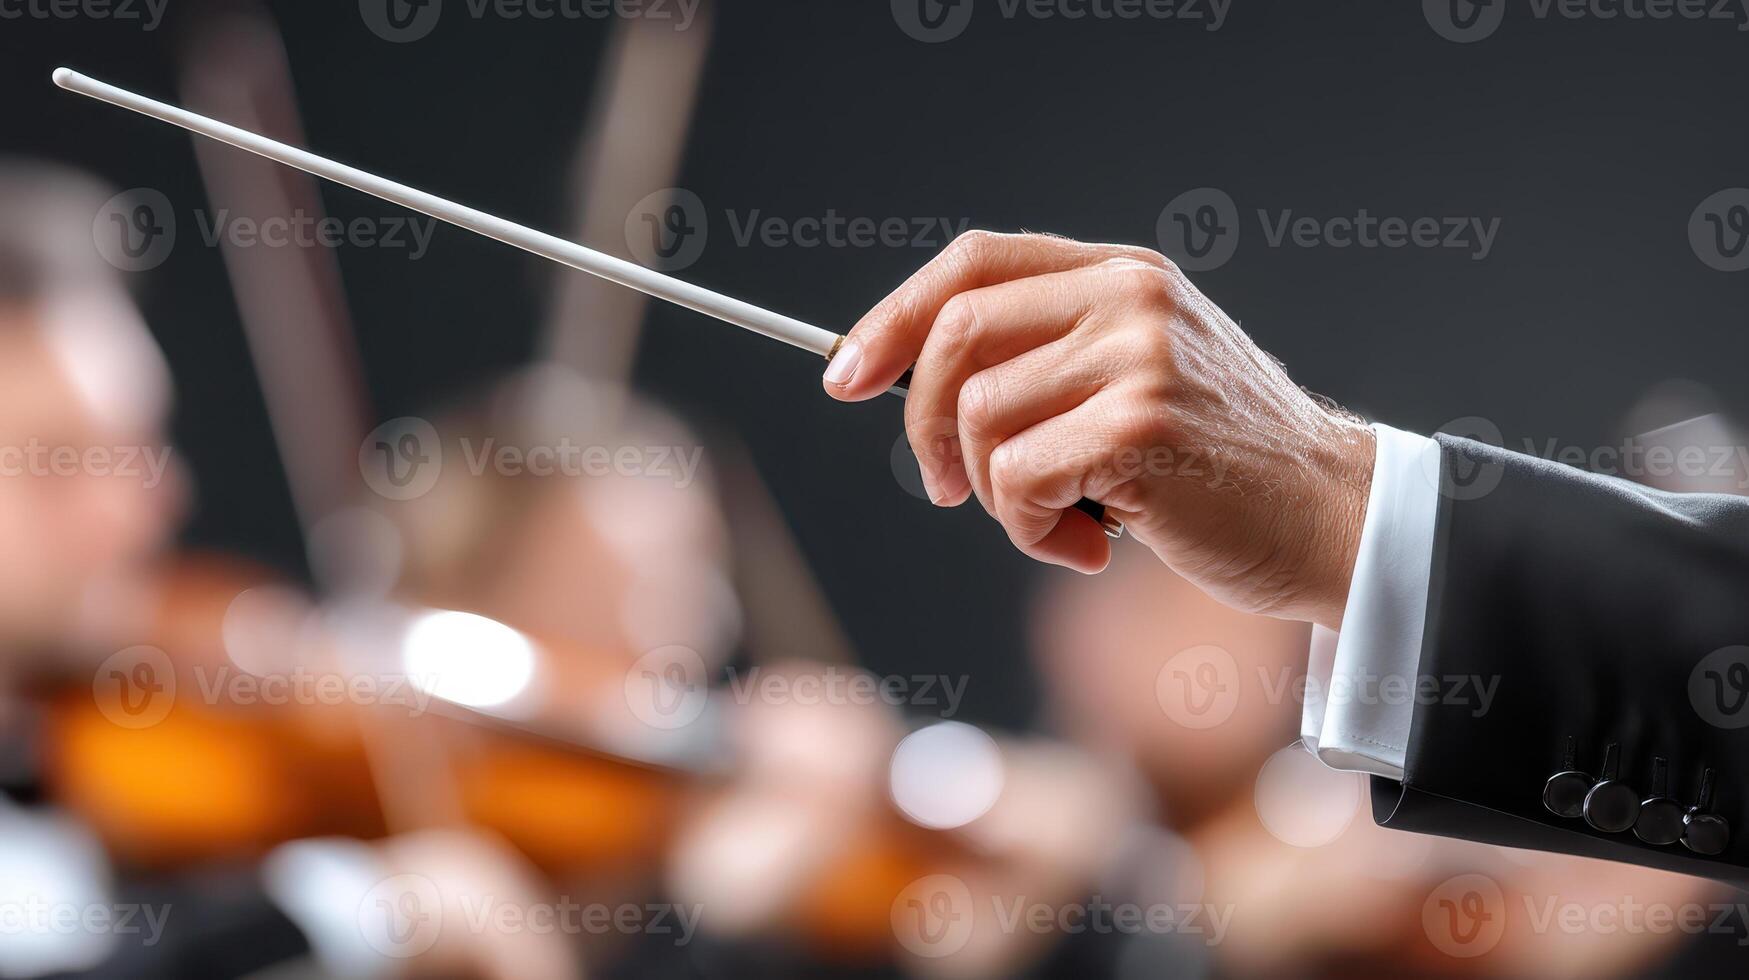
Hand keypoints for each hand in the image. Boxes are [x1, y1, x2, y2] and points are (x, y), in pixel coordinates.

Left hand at [823, 231, 1373, 628]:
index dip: (895, 317)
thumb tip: (911, 380)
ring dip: (993, 496)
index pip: (975, 262)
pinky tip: (1088, 546)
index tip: (845, 374)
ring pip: (977, 418)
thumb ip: (1049, 356)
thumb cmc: (1221, 466)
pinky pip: (1013, 479)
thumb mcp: (1139, 377)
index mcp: (1122, 274)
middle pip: (955, 335)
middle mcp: (1129, 298)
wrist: (1332, 516)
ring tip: (1060, 522)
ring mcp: (1138, 356)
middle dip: (922, 425)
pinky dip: (1028, 530)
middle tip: (943, 488)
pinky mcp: (1140, 426)